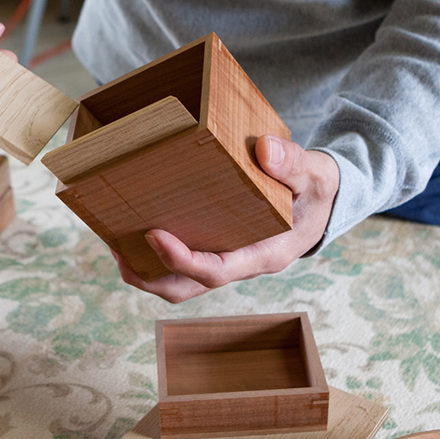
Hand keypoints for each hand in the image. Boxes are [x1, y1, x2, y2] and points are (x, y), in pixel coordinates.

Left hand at [115, 134, 339, 302]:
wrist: (324, 202)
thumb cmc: (318, 189)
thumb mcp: (315, 174)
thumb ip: (293, 164)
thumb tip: (265, 150)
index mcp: (264, 254)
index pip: (217, 271)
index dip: (182, 260)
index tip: (153, 235)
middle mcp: (242, 264)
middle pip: (188, 288)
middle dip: (150, 277)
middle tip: (117, 251)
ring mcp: (228, 259)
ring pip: (181, 282)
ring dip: (146, 270)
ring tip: (114, 243)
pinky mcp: (219, 248)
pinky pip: (183, 262)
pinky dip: (155, 253)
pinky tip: (135, 227)